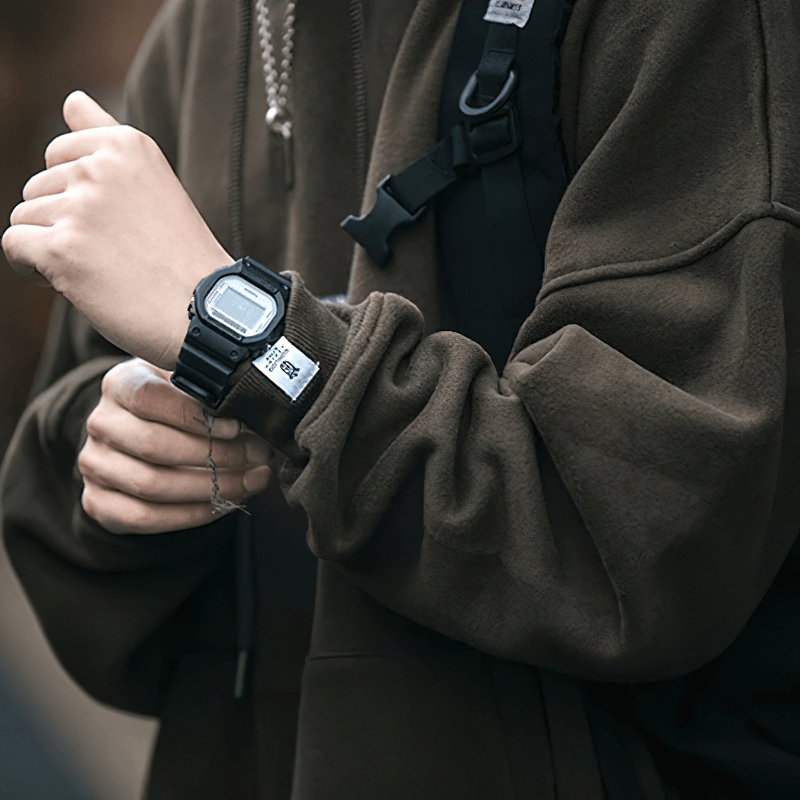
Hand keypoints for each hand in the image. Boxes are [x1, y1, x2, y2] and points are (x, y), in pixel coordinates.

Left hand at [2, 91, 230, 368]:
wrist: (205, 311)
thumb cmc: (181, 256)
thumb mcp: (153, 183)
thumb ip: (107, 136)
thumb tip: (72, 99)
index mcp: (126, 146)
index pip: (58, 156)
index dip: (78, 196)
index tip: (116, 224)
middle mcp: (101, 168)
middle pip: (38, 187)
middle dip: (64, 222)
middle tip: (115, 252)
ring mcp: (81, 208)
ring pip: (25, 217)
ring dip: (52, 247)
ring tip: (101, 269)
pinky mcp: (62, 248)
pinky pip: (14, 245)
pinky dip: (34, 268)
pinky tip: (73, 282)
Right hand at [78, 359, 271, 534]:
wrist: (141, 438)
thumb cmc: (178, 405)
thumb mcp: (191, 386)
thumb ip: (213, 394)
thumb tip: (255, 416)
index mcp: (119, 384)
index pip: (149, 398)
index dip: (196, 416)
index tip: (238, 427)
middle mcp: (100, 423)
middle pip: (153, 445)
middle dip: (215, 455)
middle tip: (257, 456)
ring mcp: (94, 464)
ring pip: (152, 485)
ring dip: (211, 488)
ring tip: (251, 481)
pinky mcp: (97, 501)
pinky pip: (146, 517)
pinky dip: (193, 514)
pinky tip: (226, 504)